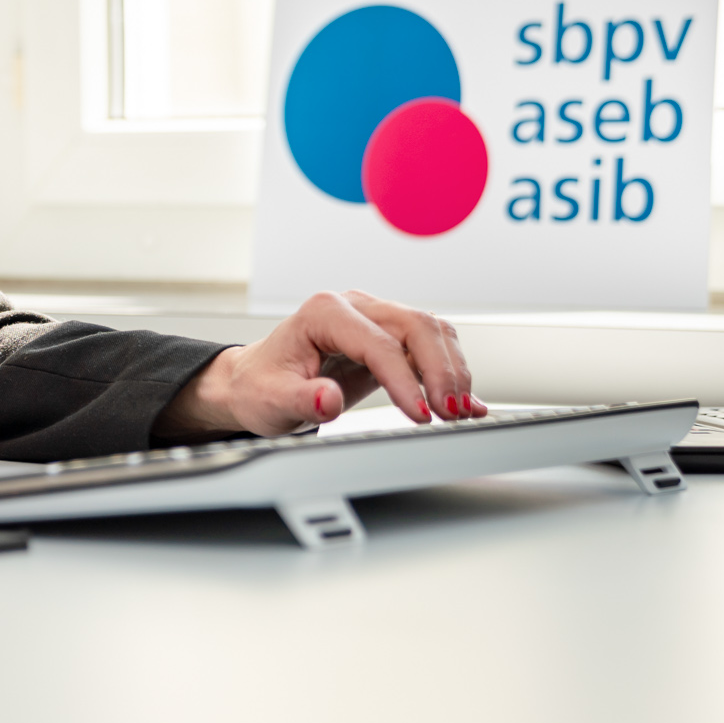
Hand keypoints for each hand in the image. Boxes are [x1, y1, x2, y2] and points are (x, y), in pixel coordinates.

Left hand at [154, 290, 482, 438]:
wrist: (256, 382)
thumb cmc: (260, 386)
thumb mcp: (271, 399)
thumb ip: (300, 399)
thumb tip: (327, 399)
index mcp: (324, 312)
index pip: (378, 343)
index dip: (405, 380)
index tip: (422, 415)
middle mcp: (354, 307)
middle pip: (416, 325)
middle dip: (441, 370)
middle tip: (450, 414)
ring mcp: (374, 319)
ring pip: (431, 332)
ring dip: (452, 371)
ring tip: (460, 413)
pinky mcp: (388, 338)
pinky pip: (430, 347)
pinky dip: (451, 372)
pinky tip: (467, 402)